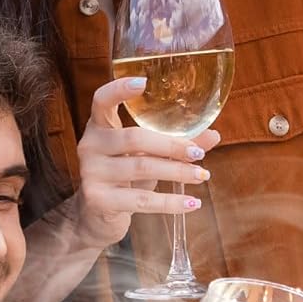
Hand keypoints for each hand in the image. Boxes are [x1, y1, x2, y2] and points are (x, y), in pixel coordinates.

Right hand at [66, 77, 219, 251]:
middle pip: (135, 138)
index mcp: (99, 127)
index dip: (119, 89)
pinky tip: (192, 203)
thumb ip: (174, 144)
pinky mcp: (98, 200)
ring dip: (177, 172)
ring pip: (141, 168)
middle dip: (172, 146)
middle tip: (198, 153)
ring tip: (201, 176)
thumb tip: (213, 136)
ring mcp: (91, 173)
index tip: (144, 83)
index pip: (102, 100)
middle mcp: (90, 146)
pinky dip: (171, 203)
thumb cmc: (124, 180)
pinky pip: (141, 201)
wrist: (97, 218)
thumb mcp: (146, 157)